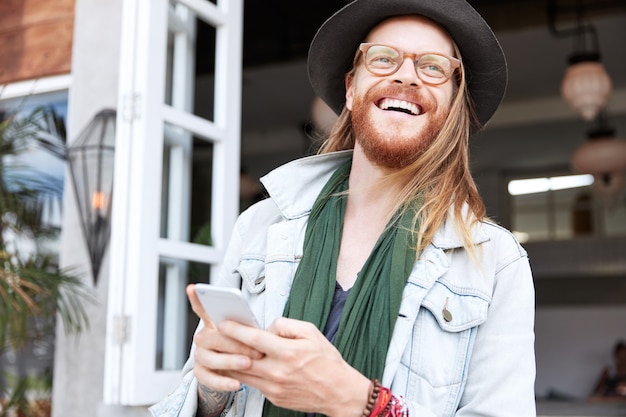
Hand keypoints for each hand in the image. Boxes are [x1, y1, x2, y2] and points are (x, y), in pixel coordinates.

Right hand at [186, 284, 262, 391]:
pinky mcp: (200, 374)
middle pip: (213, 338)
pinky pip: (208, 379)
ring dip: (230, 361)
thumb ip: (246, 330)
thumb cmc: (243, 347)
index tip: (193, 288)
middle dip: (235, 343)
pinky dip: (223, 382)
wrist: (233, 372)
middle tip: (256, 350)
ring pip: (210, 358)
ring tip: (247, 364)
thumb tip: (256, 331)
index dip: (197, 299)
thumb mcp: (247, 336)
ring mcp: (199, 355)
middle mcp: (202, 338)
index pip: (203, 309)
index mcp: (213, 324)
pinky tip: (236, 384)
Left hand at [219, 317, 370, 416]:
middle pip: (241, 358)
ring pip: (242, 374)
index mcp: (288, 352)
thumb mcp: (311, 332)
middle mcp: (278, 372)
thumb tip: (267, 327)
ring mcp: (274, 387)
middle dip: (224, 346)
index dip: (235, 330)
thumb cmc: (327, 361)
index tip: (223, 323)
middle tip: (212, 336)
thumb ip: (286, 325)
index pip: (254, 339)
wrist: (338, 392)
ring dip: (229, 362)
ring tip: (221, 350)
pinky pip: (253, 384)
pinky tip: (241, 365)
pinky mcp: (274, 397)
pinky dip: (244, 374)